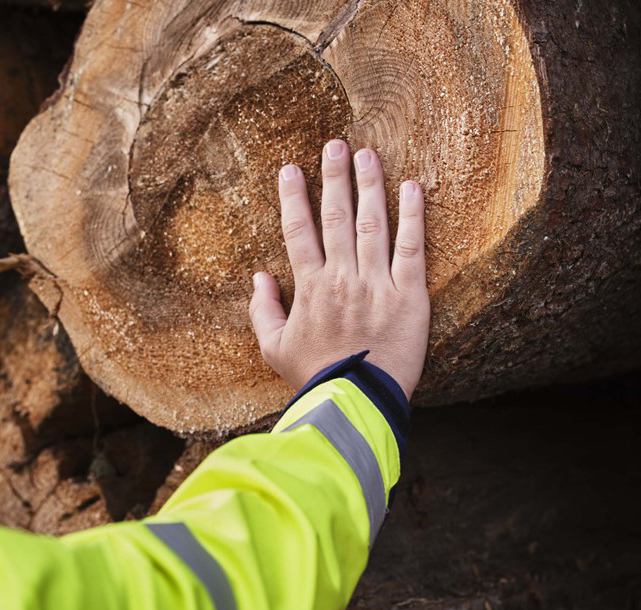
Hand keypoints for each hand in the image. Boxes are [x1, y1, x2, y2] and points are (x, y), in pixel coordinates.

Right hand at [249, 141, 429, 399]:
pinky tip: (412, 187)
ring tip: (368, 155)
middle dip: (334, 177)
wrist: (356, 401)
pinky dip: (413, 216)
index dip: (293, 197)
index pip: (298, 230)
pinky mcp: (409, 296)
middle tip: (336, 144)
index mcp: (310, 287)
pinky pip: (411, 248)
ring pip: (372, 223)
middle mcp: (342, 277)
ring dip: (369, 186)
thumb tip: (259, 277)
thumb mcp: (274, 348)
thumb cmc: (313, 376)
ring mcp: (377, 284)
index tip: (291, 169)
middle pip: (336, 217)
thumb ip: (263, 310)